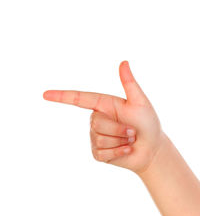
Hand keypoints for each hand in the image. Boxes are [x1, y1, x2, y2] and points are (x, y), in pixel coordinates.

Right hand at [43, 60, 165, 173]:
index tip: (45, 95)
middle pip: (96, 123)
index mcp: (103, 105)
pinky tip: (126, 150)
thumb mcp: (140, 102)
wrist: (152, 149)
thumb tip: (123, 62)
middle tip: (132, 131)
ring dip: (120, 140)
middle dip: (119, 128)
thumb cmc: (148, 123)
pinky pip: (102, 153)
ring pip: (100, 139)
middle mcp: (97, 120)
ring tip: (130, 139)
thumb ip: (130, 84)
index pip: (79, 99)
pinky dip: (118, 152)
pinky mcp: (98, 153)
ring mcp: (96, 137)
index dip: (62, 96)